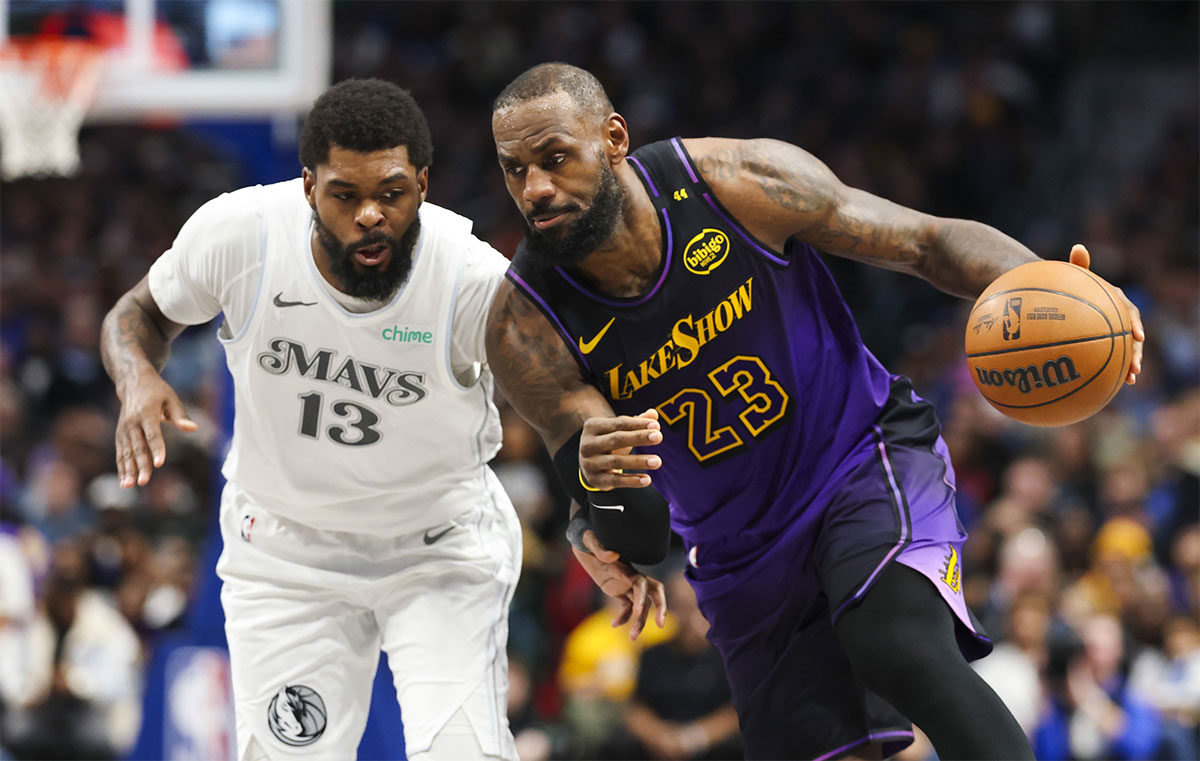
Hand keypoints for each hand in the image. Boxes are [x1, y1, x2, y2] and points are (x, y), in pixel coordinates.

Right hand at [115, 370, 196, 487]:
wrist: (132, 383)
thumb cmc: (158, 392)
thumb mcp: (172, 398)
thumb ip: (181, 415)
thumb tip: (193, 428)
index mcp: (147, 413)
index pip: (152, 434)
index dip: (156, 448)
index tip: (159, 463)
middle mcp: (132, 422)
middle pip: (138, 446)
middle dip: (141, 465)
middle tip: (144, 481)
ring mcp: (124, 429)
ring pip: (126, 452)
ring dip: (127, 470)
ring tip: (129, 486)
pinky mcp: (120, 434)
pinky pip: (120, 453)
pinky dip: (121, 467)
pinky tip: (125, 482)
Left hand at [572, 529, 666, 640]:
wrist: (584, 542)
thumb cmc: (587, 539)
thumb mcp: (591, 541)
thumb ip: (600, 548)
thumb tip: (612, 556)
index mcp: (625, 568)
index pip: (641, 584)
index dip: (642, 597)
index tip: (638, 612)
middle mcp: (630, 577)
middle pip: (654, 593)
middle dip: (659, 608)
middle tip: (661, 625)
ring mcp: (626, 585)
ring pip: (640, 606)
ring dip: (640, 622)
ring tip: (633, 639)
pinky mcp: (619, 590)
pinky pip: (626, 607)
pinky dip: (623, 617)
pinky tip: (614, 625)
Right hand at [580, 409, 662, 489]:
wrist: (588, 463)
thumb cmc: (608, 442)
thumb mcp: (619, 430)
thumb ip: (636, 422)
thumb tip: (653, 414)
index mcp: (593, 426)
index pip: (618, 423)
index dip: (638, 424)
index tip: (656, 426)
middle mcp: (588, 444)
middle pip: (616, 439)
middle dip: (638, 437)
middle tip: (658, 437)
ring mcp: (590, 463)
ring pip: (616, 461)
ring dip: (638, 461)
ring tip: (657, 461)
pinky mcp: (595, 480)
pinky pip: (615, 480)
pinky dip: (632, 481)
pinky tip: (647, 479)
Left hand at [1069, 244, 1144, 384]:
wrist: (1065, 299)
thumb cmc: (1070, 287)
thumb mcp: (1074, 276)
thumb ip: (1078, 266)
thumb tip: (1078, 246)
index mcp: (1115, 301)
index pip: (1129, 311)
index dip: (1134, 323)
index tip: (1137, 336)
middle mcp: (1119, 316)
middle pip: (1132, 335)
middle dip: (1137, 351)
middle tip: (1136, 365)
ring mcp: (1114, 330)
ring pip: (1127, 349)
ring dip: (1131, 363)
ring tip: (1131, 378)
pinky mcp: (1107, 342)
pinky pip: (1115, 357)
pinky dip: (1119, 370)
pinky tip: (1120, 385)